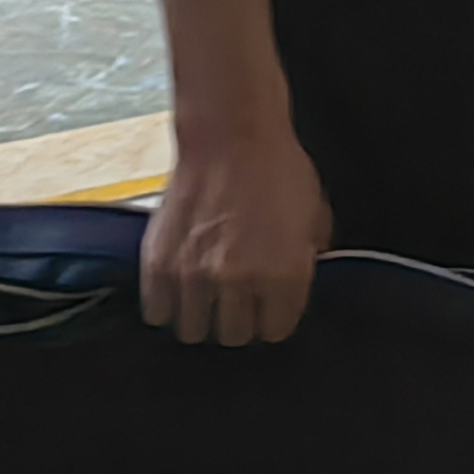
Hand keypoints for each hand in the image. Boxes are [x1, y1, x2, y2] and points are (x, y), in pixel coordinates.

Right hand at [141, 121, 330, 345]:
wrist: (231, 137)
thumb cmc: (278, 168)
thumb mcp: (314, 211)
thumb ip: (310, 254)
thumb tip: (306, 275)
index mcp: (284, 274)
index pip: (276, 330)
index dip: (274, 319)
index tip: (270, 309)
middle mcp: (239, 282)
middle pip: (235, 336)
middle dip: (240, 320)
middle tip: (238, 301)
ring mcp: (194, 276)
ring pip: (194, 331)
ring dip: (202, 316)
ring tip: (207, 296)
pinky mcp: (158, 266)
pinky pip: (158, 312)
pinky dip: (167, 305)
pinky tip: (180, 288)